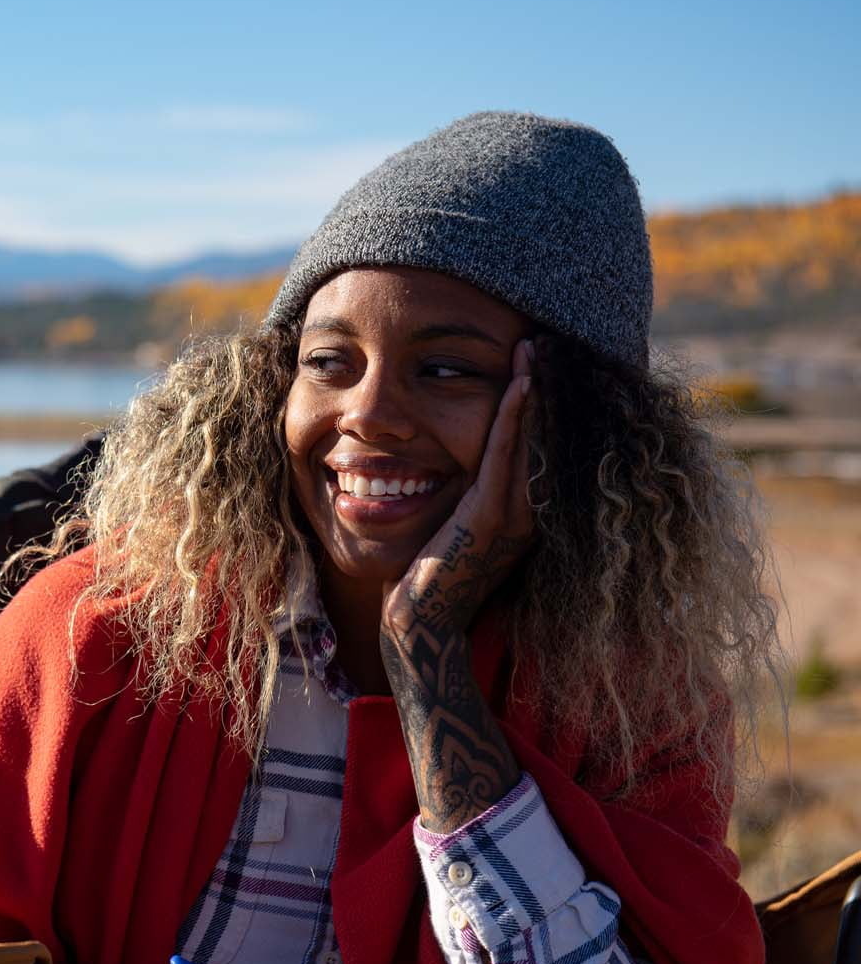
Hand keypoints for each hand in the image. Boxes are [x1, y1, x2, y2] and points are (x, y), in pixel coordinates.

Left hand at [384, 338, 536, 634]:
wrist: (417, 625)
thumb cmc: (425, 576)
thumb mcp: (450, 522)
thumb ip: (462, 489)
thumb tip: (444, 453)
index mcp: (519, 511)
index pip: (534, 444)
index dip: (539, 401)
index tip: (535, 358)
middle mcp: (527, 512)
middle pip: (543, 435)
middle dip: (545, 386)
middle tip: (544, 338)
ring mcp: (513, 516)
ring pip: (529, 439)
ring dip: (534, 390)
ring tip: (536, 347)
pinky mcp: (489, 520)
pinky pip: (503, 456)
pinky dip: (513, 417)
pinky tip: (520, 384)